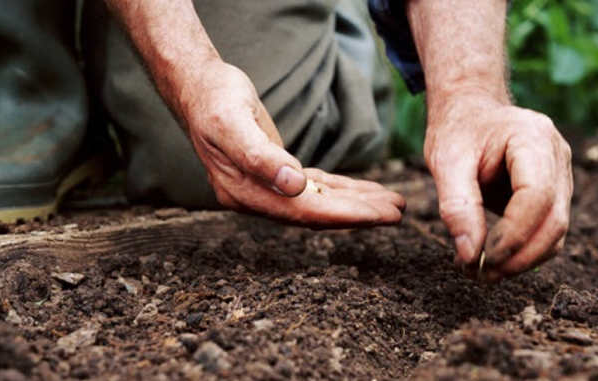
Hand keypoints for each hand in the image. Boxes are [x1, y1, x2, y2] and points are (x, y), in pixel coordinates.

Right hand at [181, 61, 404, 227]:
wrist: (199, 89)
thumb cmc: (215, 102)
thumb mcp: (234, 124)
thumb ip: (261, 157)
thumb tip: (295, 186)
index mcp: (246, 193)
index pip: (305, 212)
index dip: (345, 215)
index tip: (381, 216)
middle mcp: (258, 198)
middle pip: (317, 213)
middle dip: (359, 213)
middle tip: (398, 212)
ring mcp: (267, 188)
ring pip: (320, 201)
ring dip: (356, 202)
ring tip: (392, 202)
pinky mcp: (277, 174)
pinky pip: (315, 187)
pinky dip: (341, 189)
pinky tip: (364, 190)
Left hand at [424, 92, 572, 281]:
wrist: (470, 112)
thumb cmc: (457, 131)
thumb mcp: (445, 160)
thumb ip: (457, 206)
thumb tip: (469, 255)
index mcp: (533, 138)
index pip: (537, 195)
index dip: (512, 234)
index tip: (479, 259)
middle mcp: (557, 157)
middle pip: (554, 220)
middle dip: (518, 257)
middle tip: (478, 276)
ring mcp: (561, 176)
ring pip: (555, 233)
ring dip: (521, 261)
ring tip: (480, 273)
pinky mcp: (554, 194)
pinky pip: (546, 232)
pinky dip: (522, 252)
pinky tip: (491, 260)